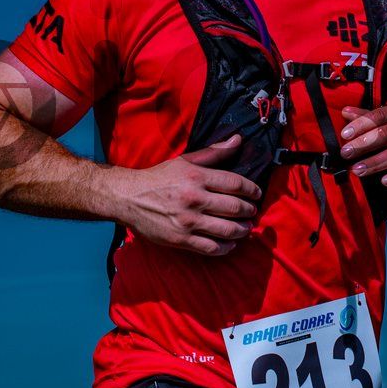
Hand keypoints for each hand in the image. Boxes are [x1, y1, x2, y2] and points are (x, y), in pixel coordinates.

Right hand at [108, 134, 261, 255]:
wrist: (129, 198)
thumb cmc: (159, 178)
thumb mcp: (185, 160)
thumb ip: (214, 152)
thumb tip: (238, 140)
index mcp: (197, 177)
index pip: (236, 184)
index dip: (252, 190)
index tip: (257, 194)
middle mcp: (195, 199)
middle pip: (235, 207)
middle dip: (249, 211)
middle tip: (253, 211)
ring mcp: (188, 221)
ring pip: (227, 229)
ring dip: (242, 230)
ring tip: (246, 227)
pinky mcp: (181, 239)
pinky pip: (211, 247)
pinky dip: (226, 247)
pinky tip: (230, 243)